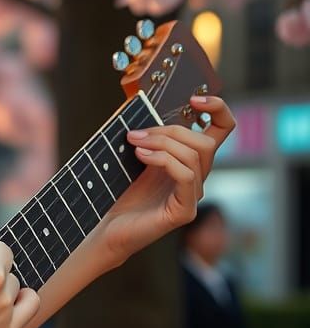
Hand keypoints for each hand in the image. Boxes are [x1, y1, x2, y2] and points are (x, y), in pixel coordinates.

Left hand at [100, 95, 235, 265]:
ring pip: (195, 155)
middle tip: (135, 134)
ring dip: (162, 142)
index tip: (194, 98)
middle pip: (204, 141)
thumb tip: (144, 108)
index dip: (217, 109)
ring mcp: (192, 196)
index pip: (221, 130)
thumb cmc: (118, 193)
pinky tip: (141, 156)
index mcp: (189, 162)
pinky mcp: (183, 211)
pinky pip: (186, 175)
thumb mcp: (134, 156)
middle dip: (170, 130)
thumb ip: (148, 135)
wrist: (105, 228)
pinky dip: (163, 159)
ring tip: (134, 143)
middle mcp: (196, 178)